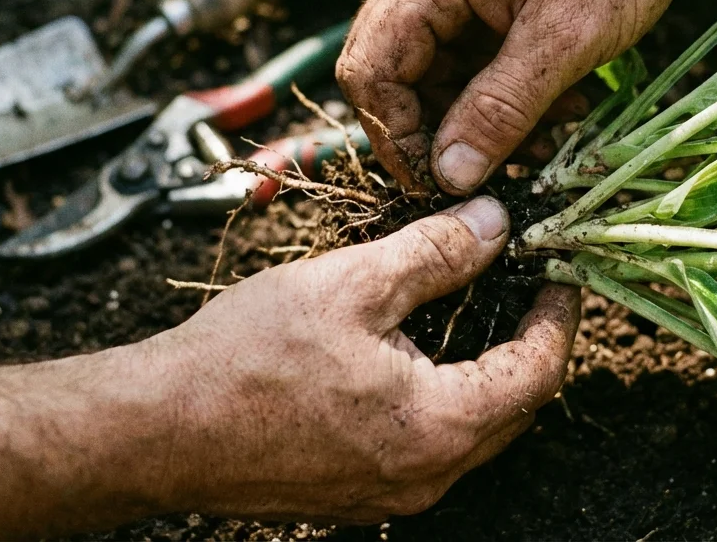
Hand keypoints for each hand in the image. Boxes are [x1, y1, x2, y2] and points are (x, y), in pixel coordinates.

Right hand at [144, 196, 579, 522]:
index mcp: (438, 426)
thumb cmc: (243, 358)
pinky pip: (427, 443)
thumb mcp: (351, 284)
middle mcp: (426, 476)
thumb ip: (435, 253)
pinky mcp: (358, 492)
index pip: (538, 373)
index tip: (559, 272)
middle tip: (523, 283)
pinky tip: (416, 351)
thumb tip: (495, 224)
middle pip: (515, 409)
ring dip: (484, 370)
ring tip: (474, 306)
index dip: (558, 316)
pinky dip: (441, 395)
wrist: (156, 429)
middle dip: (528, 343)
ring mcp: (391, 493)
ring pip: (472, 429)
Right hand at [337, 0, 713, 194]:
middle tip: (496, 173)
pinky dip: (503, 84)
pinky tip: (557, 104)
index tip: (443, 184)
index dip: (397, 137)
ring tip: (545, 140)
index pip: (370, 71)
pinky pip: (471, 46)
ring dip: (481, 113)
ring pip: (437, 65)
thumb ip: (500, 110)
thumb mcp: (565, 40)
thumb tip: (451, 175)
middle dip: (443, 129)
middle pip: (394, 70)